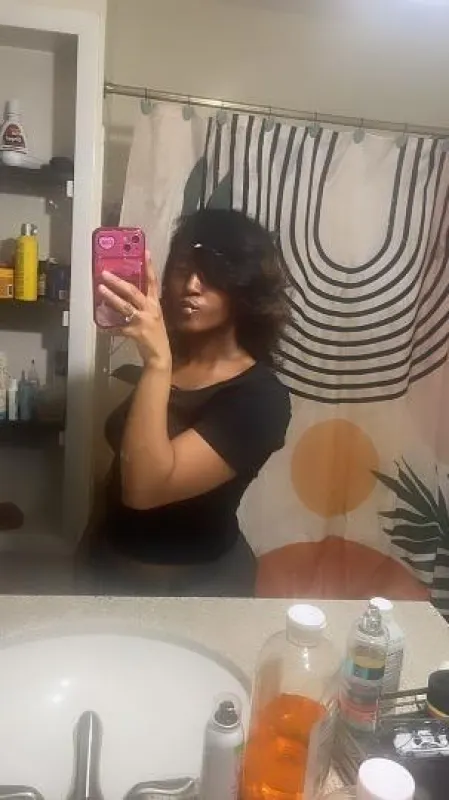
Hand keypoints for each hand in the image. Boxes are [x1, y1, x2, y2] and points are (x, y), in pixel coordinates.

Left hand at [98, 254, 171, 369]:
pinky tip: (100, 326)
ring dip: (111, 297)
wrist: (160, 355)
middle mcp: (150, 310)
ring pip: (124, 306)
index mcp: (155, 304)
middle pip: (133, 292)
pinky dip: (108, 328)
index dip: (149, 266)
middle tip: (105, 273)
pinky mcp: (135, 332)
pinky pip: (118, 328)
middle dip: (118, 282)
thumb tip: (124, 294)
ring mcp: (142, 321)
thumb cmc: (155, 334)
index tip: (145, 251)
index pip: (153, 282)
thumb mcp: (153, 316)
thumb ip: (142, 305)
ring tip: (100, 289)